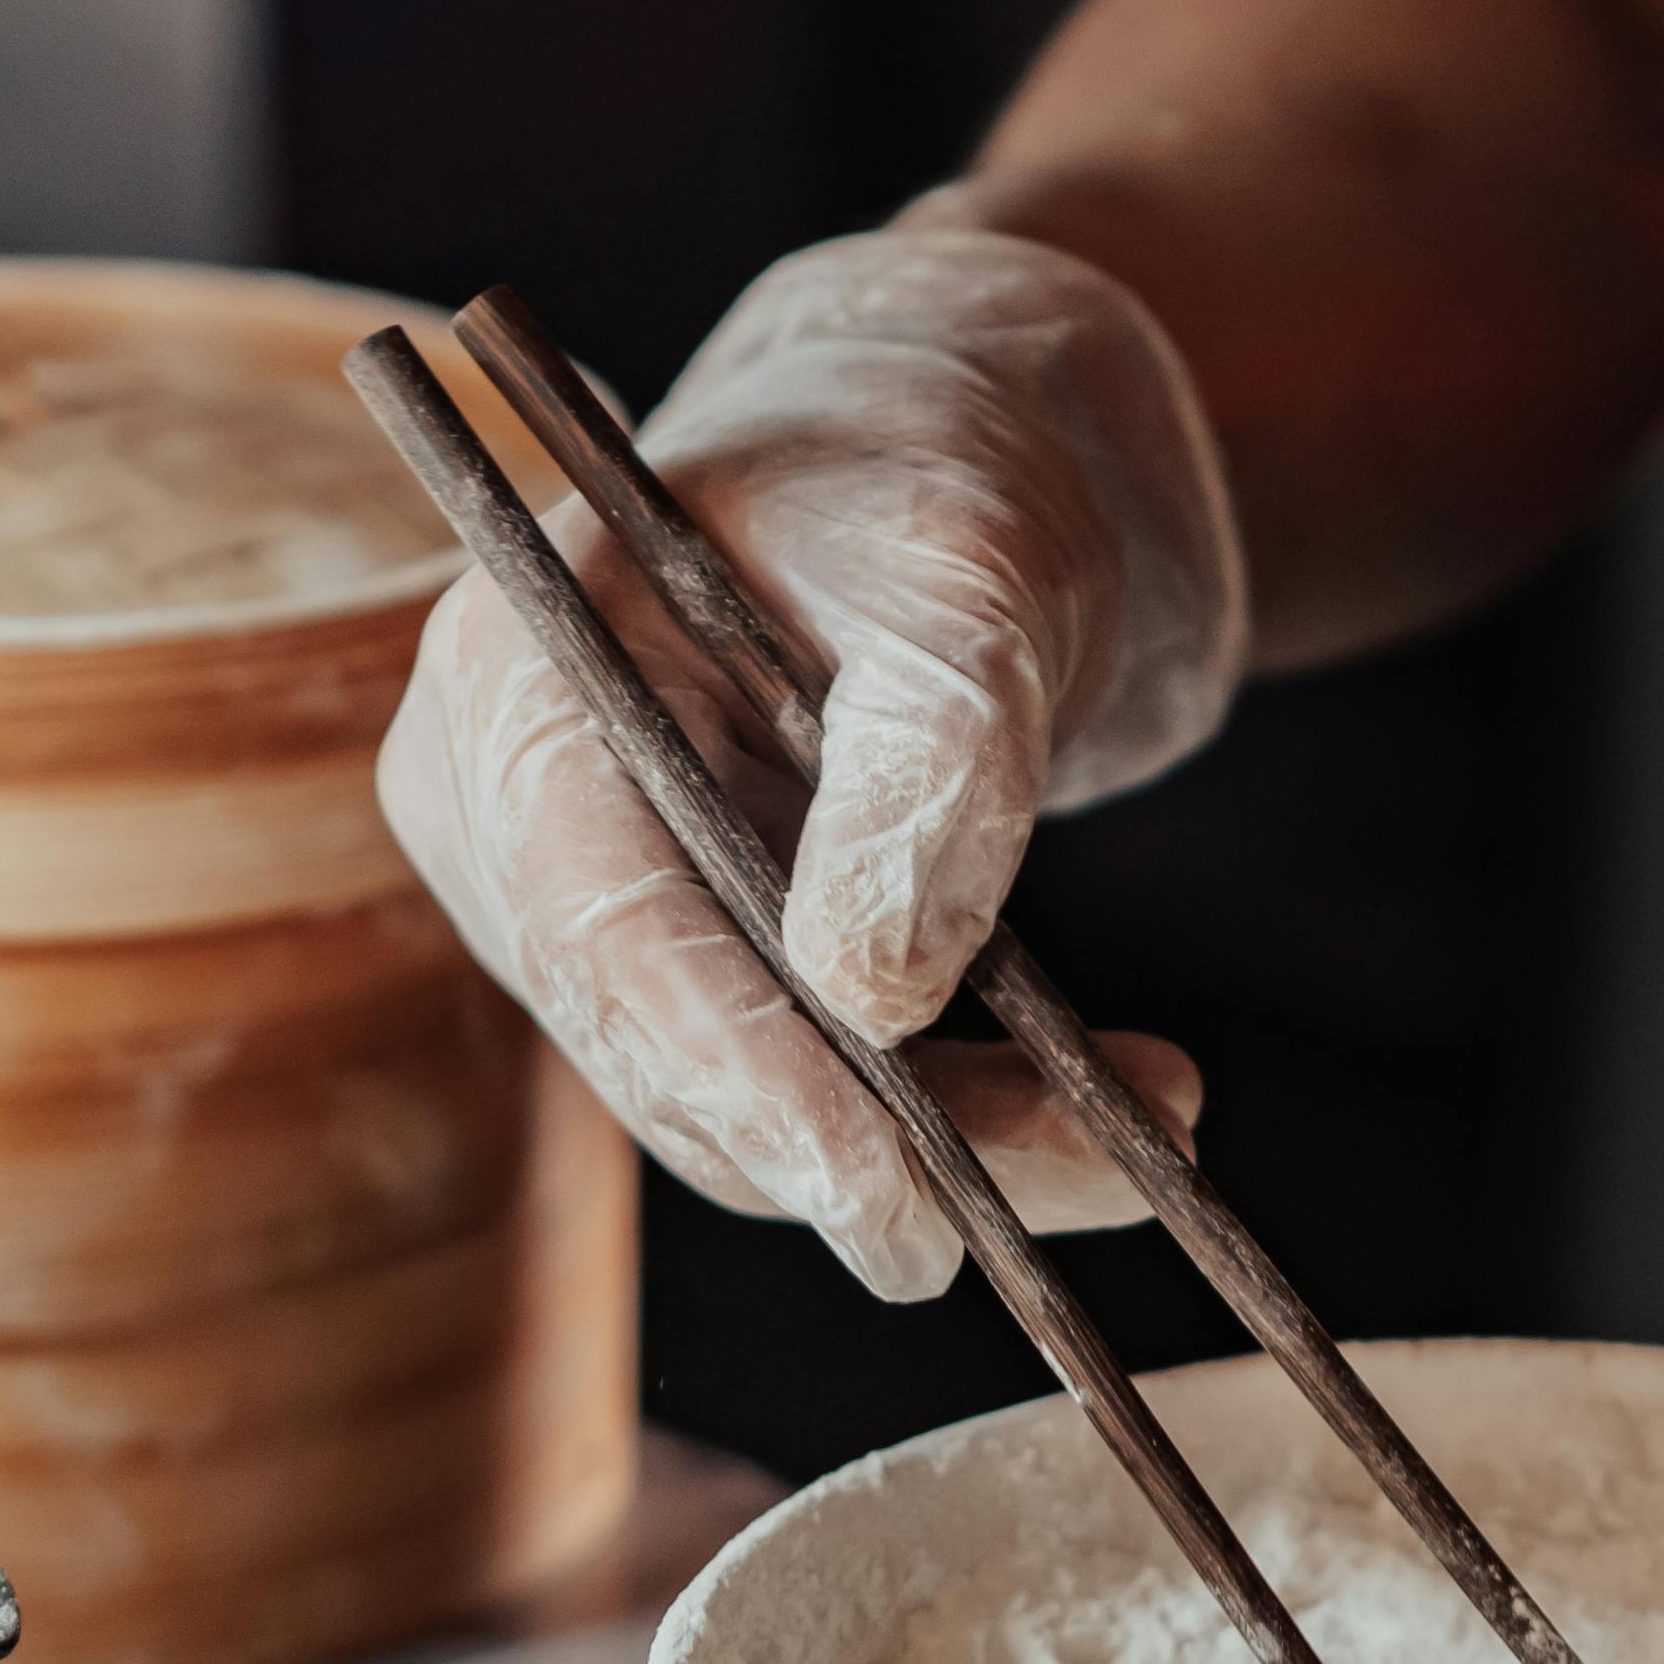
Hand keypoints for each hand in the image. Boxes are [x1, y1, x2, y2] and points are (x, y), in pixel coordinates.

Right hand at [376, 218, 1246, 1300]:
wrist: (947, 472)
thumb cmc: (942, 479)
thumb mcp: (969, 575)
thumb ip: (923, 764)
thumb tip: (867, 993)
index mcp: (519, 669)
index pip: (606, 920)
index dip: (744, 1069)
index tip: (889, 1191)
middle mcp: (498, 802)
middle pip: (666, 1045)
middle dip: (886, 1143)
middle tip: (1106, 1175)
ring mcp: (564, 897)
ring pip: (738, 1107)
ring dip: (953, 1146)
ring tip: (1165, 1120)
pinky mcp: (660, 963)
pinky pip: (787, 1092)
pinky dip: (947, 1118)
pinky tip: (1110, 1101)